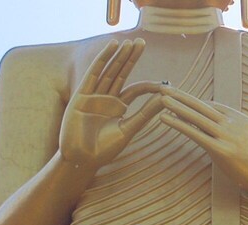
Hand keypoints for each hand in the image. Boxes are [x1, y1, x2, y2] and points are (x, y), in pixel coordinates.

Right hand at [57, 39, 169, 168]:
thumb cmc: (104, 149)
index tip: (165, 83)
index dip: (149, 85)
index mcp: (118, 107)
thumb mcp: (128, 129)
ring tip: (129, 42)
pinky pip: (94, 73)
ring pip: (109, 71)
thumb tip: (165, 99)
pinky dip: (103, 59)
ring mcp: (94, 95)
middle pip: (121, 73)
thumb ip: (145, 113)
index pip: (136, 89)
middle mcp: (107, 98)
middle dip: (131, 58)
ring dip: (119, 56)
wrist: (82, 159)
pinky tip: (112, 47)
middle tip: (142, 41)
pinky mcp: (82, 95)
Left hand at [154, 88, 247, 199]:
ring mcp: (228, 136)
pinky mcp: (220, 150)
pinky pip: (195, 134)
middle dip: (182, 96)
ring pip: (197, 117)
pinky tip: (165, 119)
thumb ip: (232, 128)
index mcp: (240, 118)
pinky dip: (178, 124)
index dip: (194, 103)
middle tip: (165, 87)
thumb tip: (214, 123)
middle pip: (203, 106)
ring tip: (161, 99)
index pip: (213, 106)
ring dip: (177, 106)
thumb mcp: (247, 137)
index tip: (178, 98)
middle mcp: (234, 124)